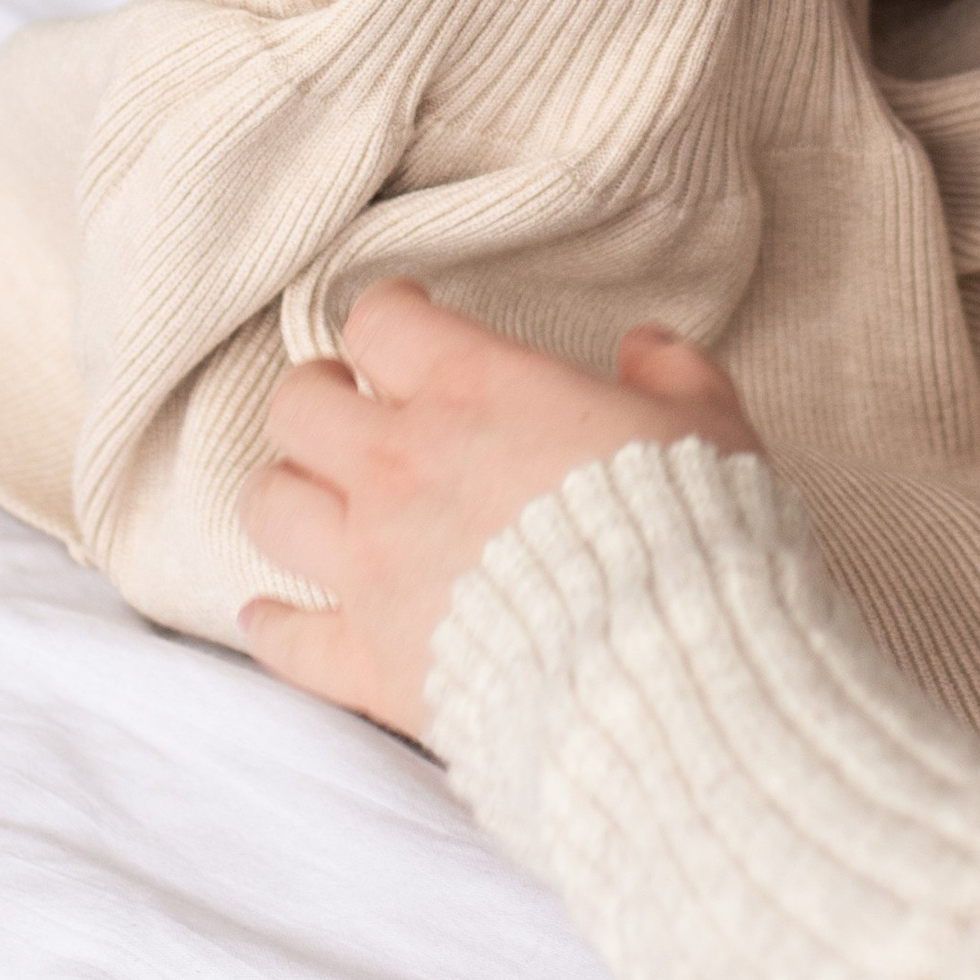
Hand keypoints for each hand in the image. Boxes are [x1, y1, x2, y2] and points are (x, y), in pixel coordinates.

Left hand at [240, 282, 759, 739]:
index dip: (391, 312)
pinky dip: (275, 625)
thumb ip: (672, 375)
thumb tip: (648, 346)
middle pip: (299, 406)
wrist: (655, 667)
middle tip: (349, 403)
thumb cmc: (686, 535)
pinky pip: (286, 640)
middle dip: (318, 395)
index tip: (408, 320)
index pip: (382, 322)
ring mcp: (374, 569)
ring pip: (270, 506)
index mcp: (477, 393)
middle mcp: (403, 469)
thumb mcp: (709, 427)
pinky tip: (272, 613)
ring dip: (288, 493)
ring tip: (315, 494)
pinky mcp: (370, 662)